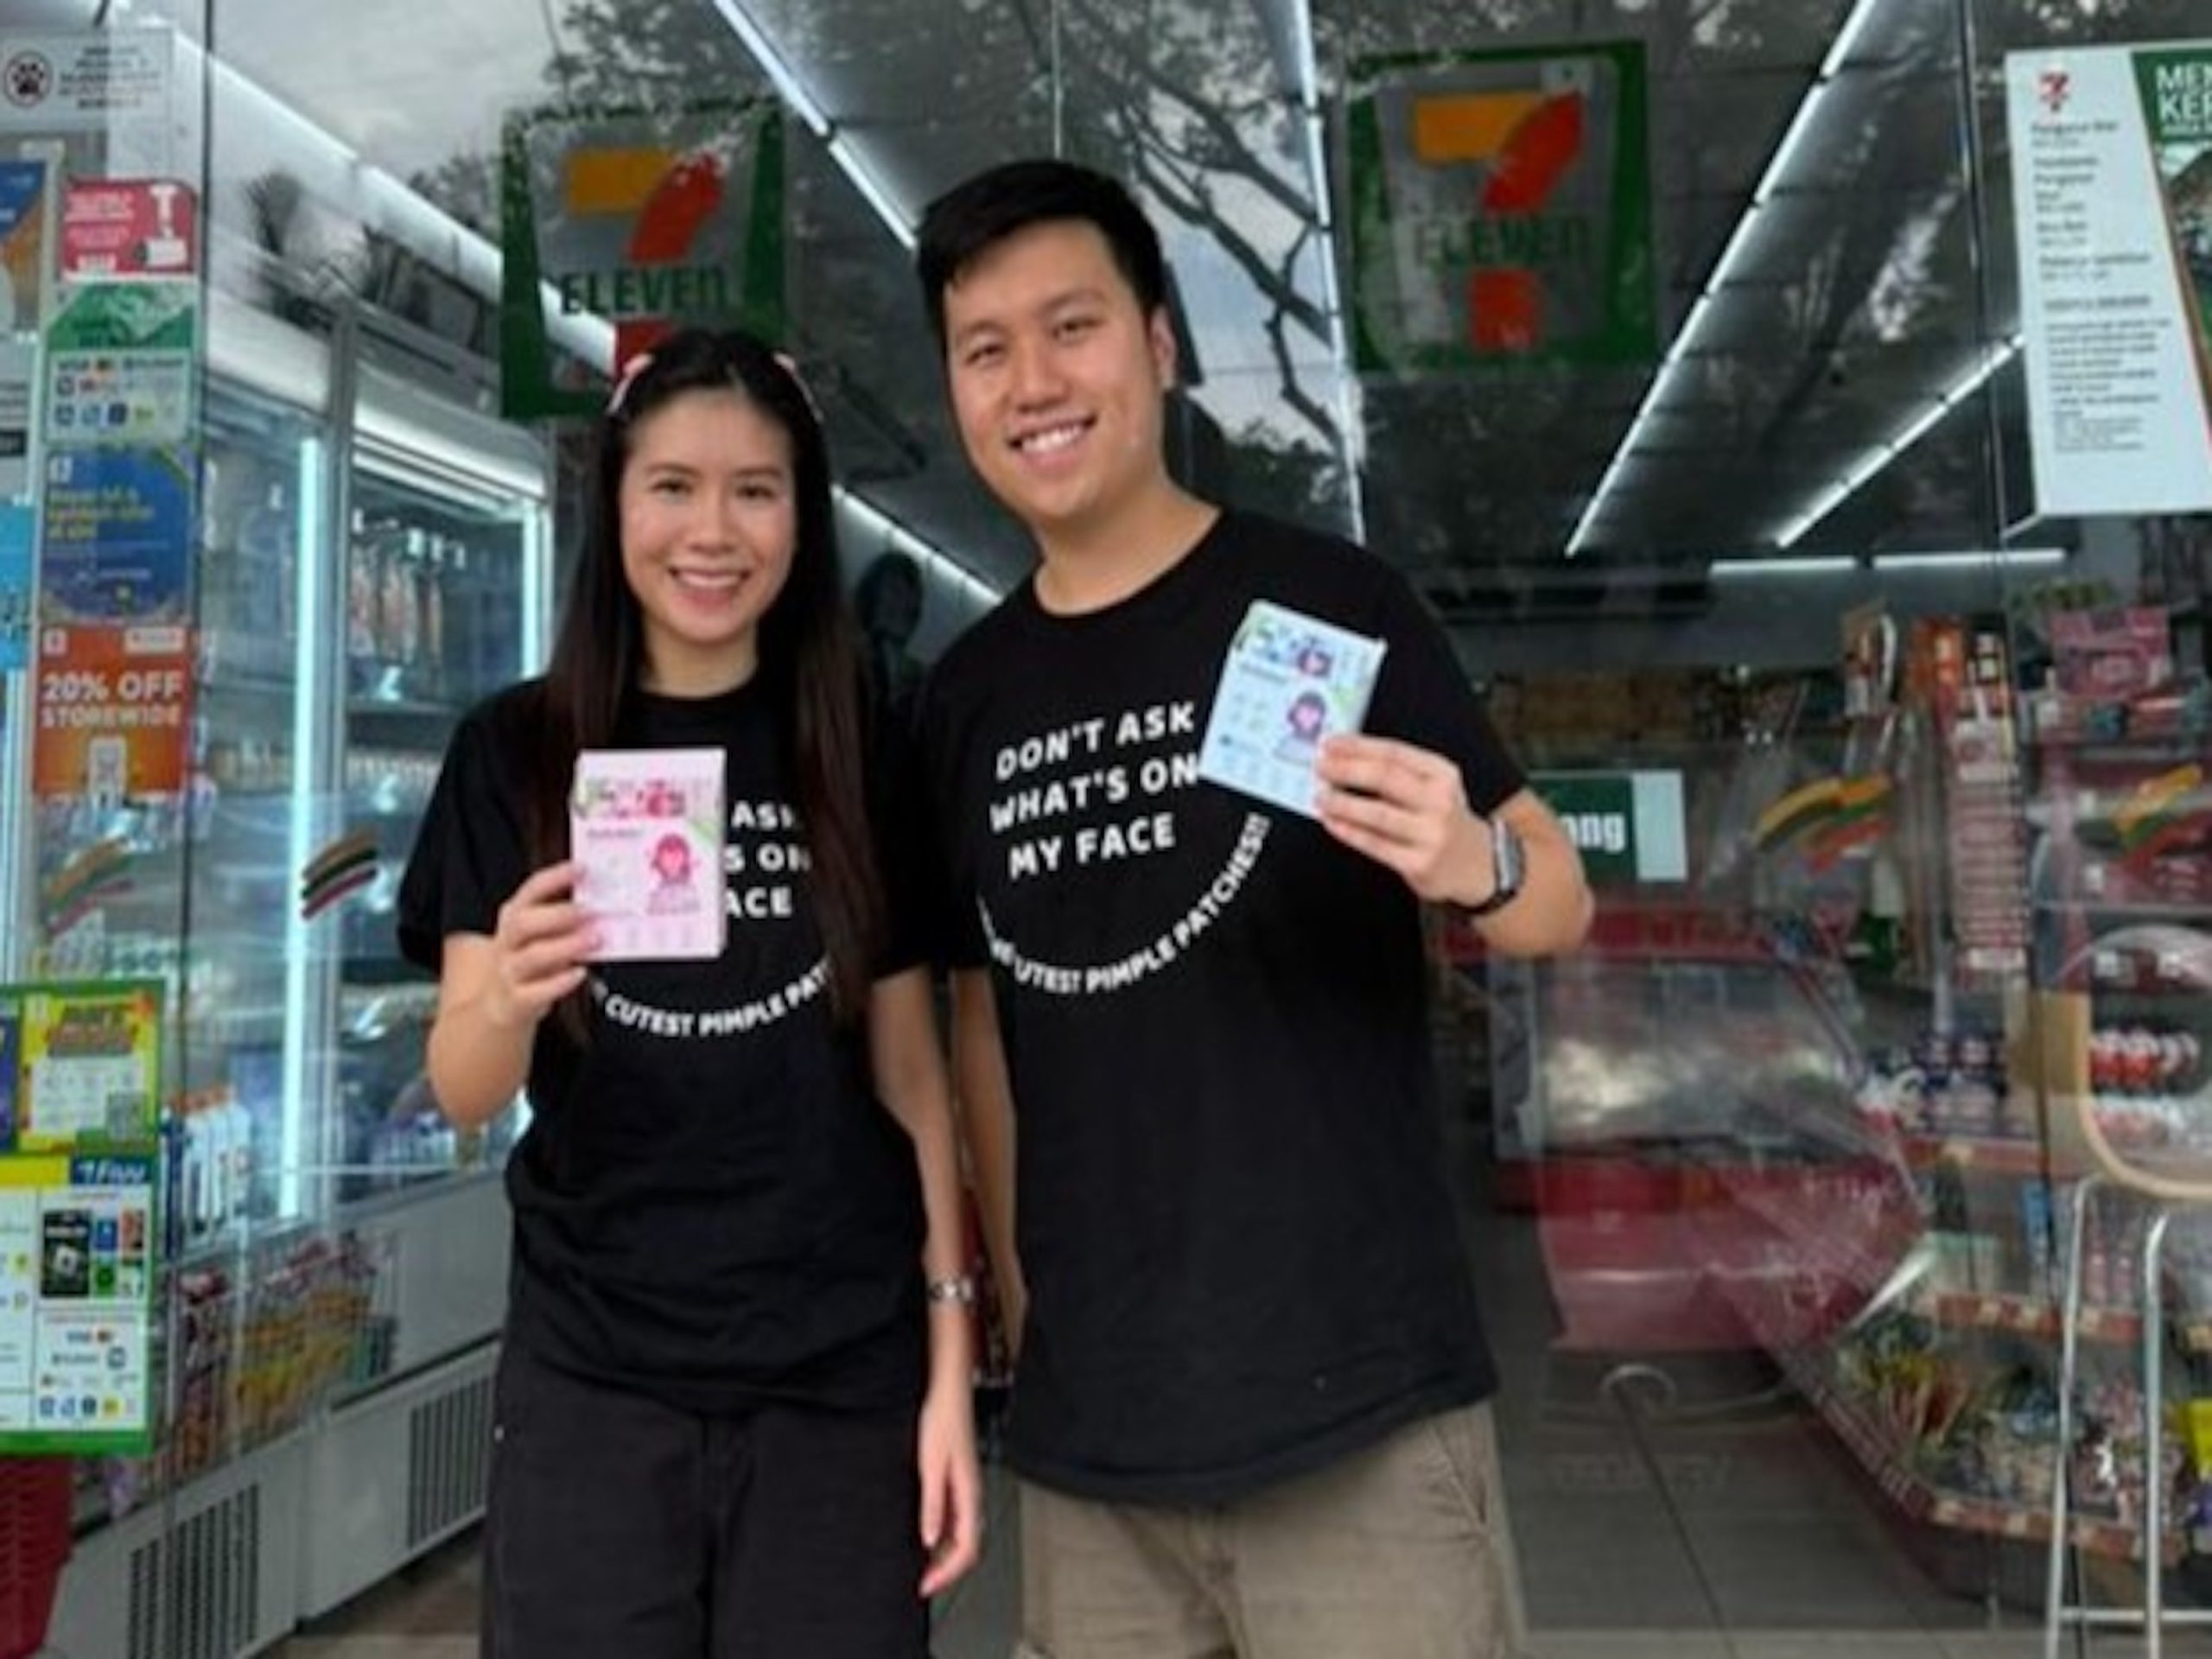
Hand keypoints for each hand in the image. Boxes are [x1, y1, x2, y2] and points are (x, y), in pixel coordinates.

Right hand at [485, 861, 594, 1028]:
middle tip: (592, 910)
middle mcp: (508, 942)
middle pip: (523, 923)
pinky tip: (580, 973)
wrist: (500, 1005)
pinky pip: (535, 992)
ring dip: (565, 946)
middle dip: (559, 914)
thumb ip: (569, 921)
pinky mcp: (516, 1000)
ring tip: (595, 939)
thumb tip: (609, 906)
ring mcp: (509, 971)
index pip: (531, 890)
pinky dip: (559, 982)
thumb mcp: (544, 936)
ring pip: (531, 957)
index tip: (583, 869)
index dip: (556, 877)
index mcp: (516, 916)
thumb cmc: (532, 962)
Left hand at [917, 1375, 982, 1597]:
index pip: (967, 1549)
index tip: (926, 1585)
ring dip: (945, 1556)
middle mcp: (972, 1495)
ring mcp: (967, 1490)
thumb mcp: (930, 1466)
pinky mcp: (960, 1482)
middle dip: (947, 1570)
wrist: (949, 1394)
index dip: (947, 1573)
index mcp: (969, 1494)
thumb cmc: (942, 1421)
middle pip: (968, 1547)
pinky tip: (928, 1538)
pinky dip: (944, 1538)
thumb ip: (932, 1505)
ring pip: (964, 1535)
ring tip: (923, 1567)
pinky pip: (958, 1521)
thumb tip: (929, 1539)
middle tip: (923, 1584)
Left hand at [1314, 735, 1492, 905]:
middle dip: (1346, 770)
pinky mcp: (1419, 864)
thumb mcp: (1435, 787)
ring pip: (1378, 814)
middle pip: (1386, 778)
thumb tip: (1344, 758)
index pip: (1394, 753)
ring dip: (1343, 803)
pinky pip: (1376, 845)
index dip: (1357, 747)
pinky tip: (1332, 823)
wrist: (1480, 865)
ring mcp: (1431, 834)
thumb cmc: (1444, 820)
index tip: (1330, 744)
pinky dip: (1349, 832)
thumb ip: (1397, 772)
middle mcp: (1440, 801)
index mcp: (1442, 774)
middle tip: (1321, 767)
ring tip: (1321, 796)